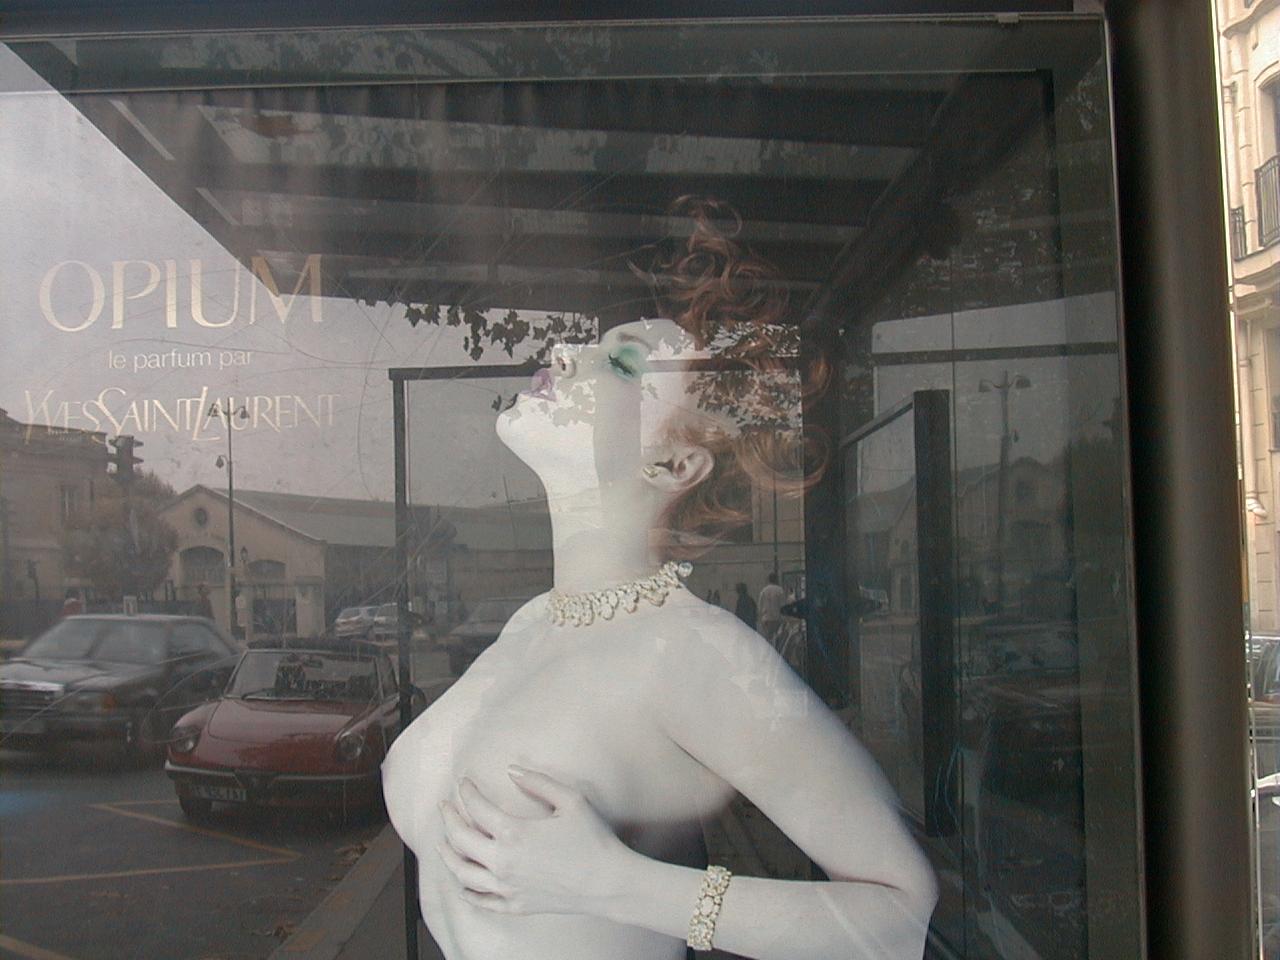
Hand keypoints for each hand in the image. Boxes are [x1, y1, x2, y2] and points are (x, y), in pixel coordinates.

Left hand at [437, 766, 632, 915]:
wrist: (608, 883)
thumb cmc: (592, 840)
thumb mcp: (570, 800)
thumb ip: (538, 782)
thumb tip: (512, 770)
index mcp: (514, 833)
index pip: (477, 808)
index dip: (467, 791)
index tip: (464, 782)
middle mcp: (503, 862)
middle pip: (461, 839)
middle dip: (448, 818)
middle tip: (444, 806)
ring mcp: (507, 887)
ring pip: (463, 873)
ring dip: (448, 855)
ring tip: (442, 843)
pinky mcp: (515, 905)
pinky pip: (481, 900)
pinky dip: (466, 891)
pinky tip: (462, 883)